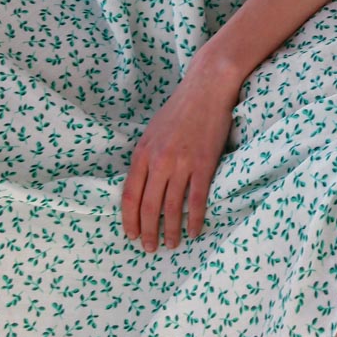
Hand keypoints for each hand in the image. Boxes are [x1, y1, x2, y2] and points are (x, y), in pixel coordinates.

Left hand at [121, 51, 240, 252]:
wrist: (206, 88)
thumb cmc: (180, 109)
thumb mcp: (152, 131)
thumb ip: (146, 157)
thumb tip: (142, 184)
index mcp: (142, 152)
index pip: (130, 195)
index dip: (129, 219)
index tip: (131, 234)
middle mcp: (158, 161)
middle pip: (148, 206)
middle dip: (148, 232)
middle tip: (150, 248)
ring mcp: (181, 164)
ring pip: (172, 207)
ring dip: (171, 231)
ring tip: (172, 245)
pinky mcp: (204, 164)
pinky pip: (196, 200)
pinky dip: (194, 219)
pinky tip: (194, 231)